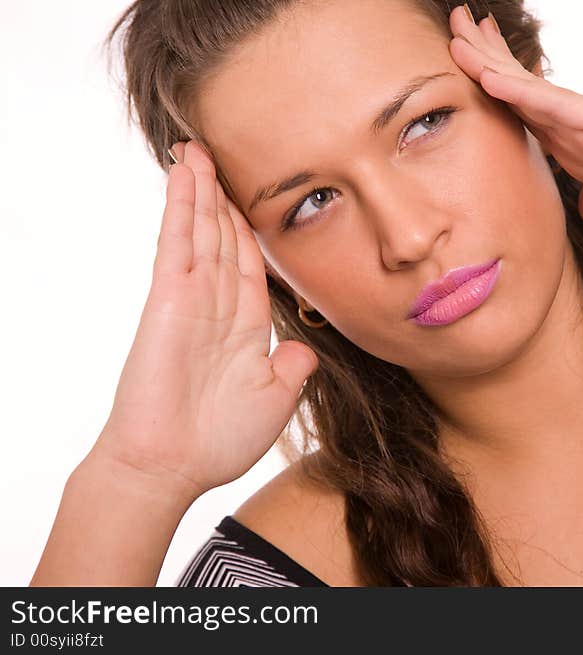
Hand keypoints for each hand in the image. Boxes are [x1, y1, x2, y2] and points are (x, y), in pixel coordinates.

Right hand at [93, 141, 317, 497]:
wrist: (173, 467)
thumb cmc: (218, 440)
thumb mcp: (274, 398)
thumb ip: (291, 367)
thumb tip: (305, 349)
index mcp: (244, 324)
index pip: (249, 261)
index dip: (249, 226)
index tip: (251, 195)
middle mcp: (218, 303)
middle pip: (222, 236)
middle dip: (221, 196)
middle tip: (216, 152)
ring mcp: (190, 297)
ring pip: (200, 229)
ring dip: (200, 189)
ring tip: (196, 149)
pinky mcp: (167, 298)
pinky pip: (177, 243)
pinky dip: (182, 208)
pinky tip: (184, 177)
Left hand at [447, 5, 582, 265]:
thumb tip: (580, 200)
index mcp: (582, 156)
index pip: (527, 120)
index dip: (494, 98)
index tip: (466, 78)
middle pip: (523, 93)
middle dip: (486, 62)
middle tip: (454, 31)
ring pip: (530, 90)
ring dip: (491, 62)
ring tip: (458, 32)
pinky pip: (555, 106)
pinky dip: (519, 90)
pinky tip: (486, 73)